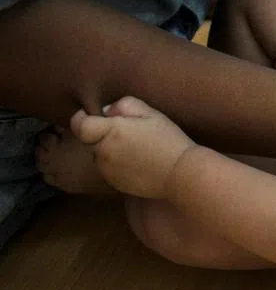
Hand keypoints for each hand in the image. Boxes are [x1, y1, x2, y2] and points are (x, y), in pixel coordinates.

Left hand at [69, 97, 195, 198]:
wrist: (181, 175)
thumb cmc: (168, 141)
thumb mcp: (151, 113)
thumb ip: (124, 105)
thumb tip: (108, 111)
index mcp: (110, 132)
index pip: (79, 124)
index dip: (82, 118)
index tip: (93, 115)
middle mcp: (103, 153)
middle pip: (89, 141)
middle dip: (100, 134)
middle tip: (125, 133)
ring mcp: (107, 171)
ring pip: (99, 156)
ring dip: (109, 151)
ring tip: (135, 150)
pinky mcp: (115, 184)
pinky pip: (109, 170)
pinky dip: (117, 165)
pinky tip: (138, 163)